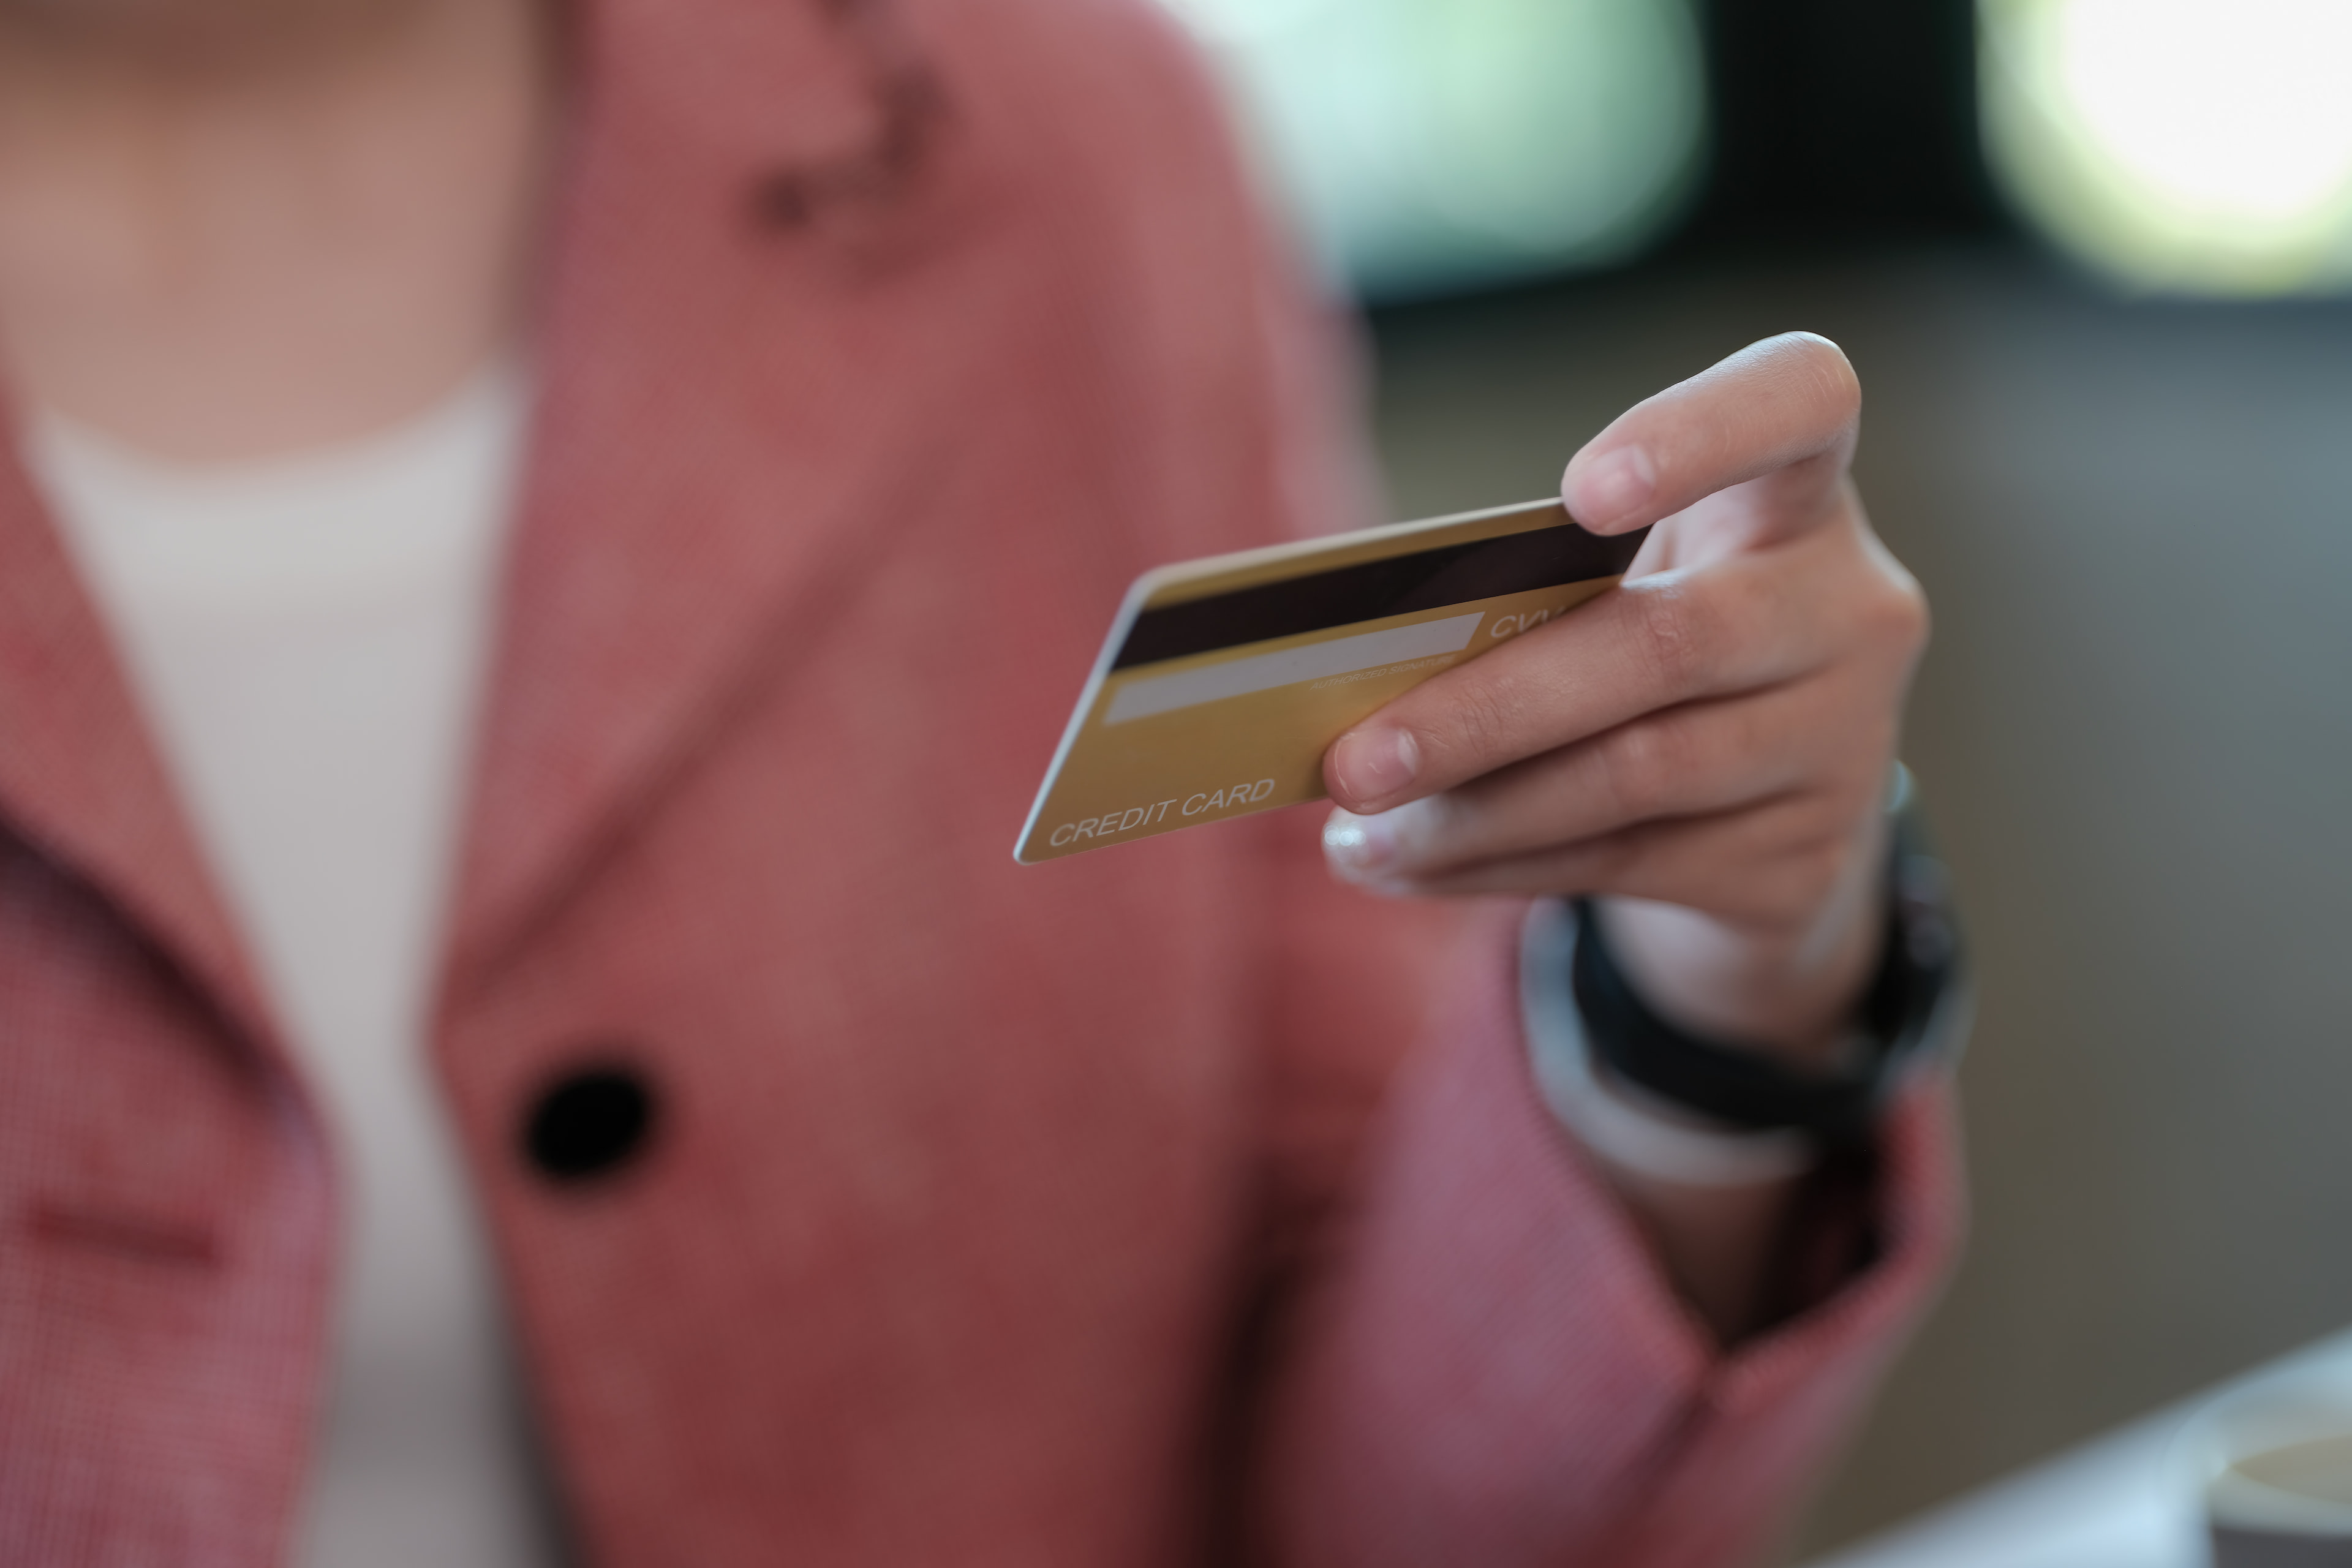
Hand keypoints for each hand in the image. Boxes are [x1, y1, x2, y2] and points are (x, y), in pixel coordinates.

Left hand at [1320, 334, 1925, 1066]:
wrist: (1770, 805)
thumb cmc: (1652, 641)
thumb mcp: (1622, 583)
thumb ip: (1530, 591)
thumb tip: (1350, 672)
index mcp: (1798, 490)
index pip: (1801, 402)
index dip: (1702, 433)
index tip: (1581, 492)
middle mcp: (1849, 607)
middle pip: (1667, 645)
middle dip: (1486, 710)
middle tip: (1352, 762)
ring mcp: (1842, 742)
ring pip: (1636, 777)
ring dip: (1472, 814)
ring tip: (1357, 836)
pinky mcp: (1803, 858)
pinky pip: (1624, 861)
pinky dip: (1496, 866)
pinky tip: (1410, 868)